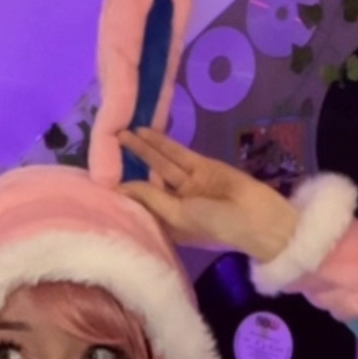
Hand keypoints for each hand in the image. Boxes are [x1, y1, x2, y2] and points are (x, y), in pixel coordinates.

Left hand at [117, 127, 296, 261]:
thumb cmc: (215, 226)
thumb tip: (121, 186)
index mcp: (168, 224)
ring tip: (120, 134)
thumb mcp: (178, 215)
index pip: (140, 205)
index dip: (123, 192)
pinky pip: (177, 153)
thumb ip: (151, 198)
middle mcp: (176, 204)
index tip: (99, 178)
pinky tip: (143, 132)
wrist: (258, 218)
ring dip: (142, 150)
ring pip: (161, 164)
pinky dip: (161, 143)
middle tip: (107, 148)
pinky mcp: (202, 167)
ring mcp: (189, 184)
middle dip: (130, 166)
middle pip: (148, 181)